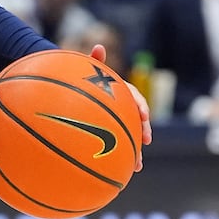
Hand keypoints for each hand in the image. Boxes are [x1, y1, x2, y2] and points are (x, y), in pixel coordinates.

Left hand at [88, 43, 150, 164]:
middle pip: (136, 119)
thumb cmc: (80, 81)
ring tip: (137, 165)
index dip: (140, 105)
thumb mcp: (86, 71)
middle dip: (142, 129)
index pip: (134, 97)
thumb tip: (99, 46)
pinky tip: (125, 172)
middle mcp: (122, 108)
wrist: (73, 94)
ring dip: (136, 150)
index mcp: (120, 93)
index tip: (143, 114)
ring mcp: (118, 122)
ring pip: (130, 136)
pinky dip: (124, 159)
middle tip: (145, 138)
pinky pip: (120, 148)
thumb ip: (94, 61)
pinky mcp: (111, 135)